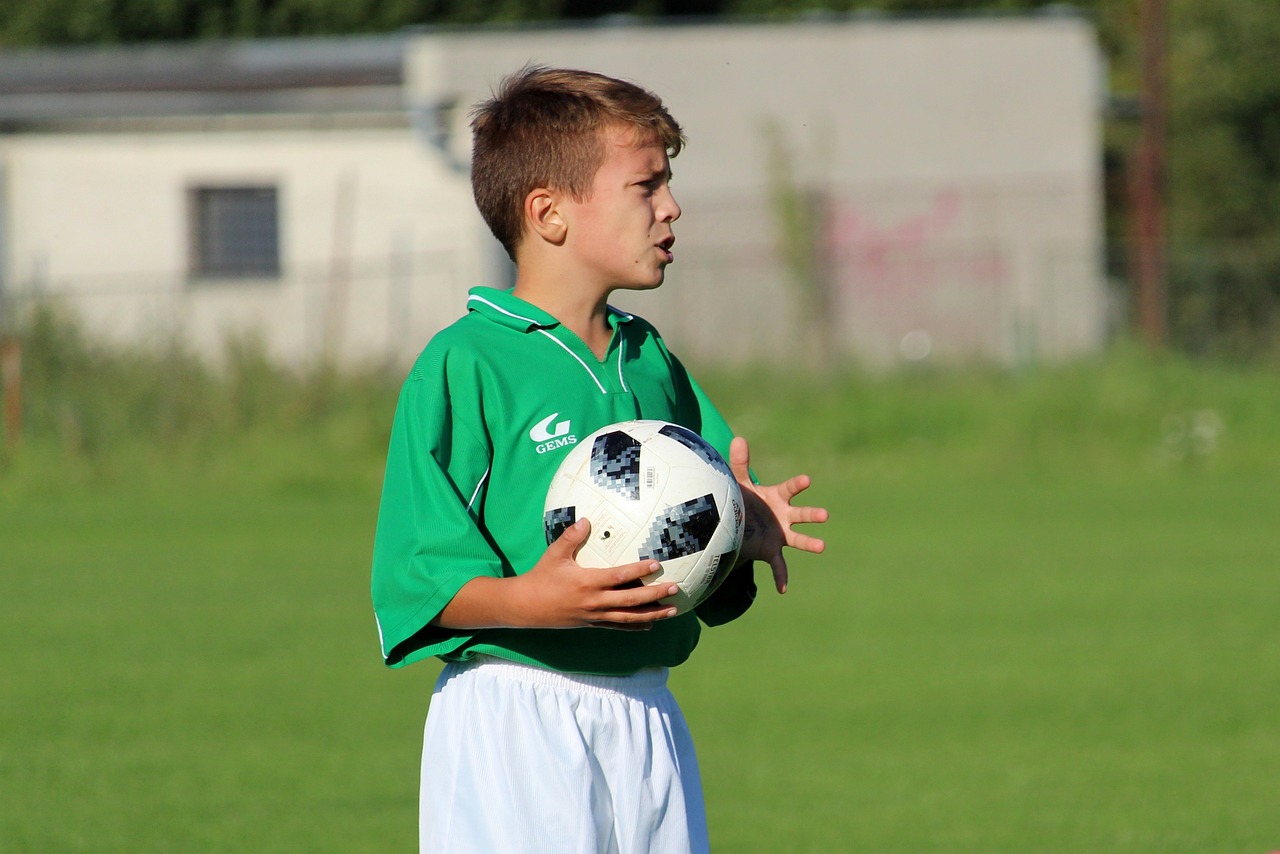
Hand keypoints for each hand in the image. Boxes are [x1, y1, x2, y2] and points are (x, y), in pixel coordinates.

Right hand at [435, 519, 680, 630]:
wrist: (526, 607)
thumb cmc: (541, 577)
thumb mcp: (554, 554)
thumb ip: (571, 537)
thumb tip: (587, 519)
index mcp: (587, 583)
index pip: (619, 577)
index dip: (639, 570)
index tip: (657, 564)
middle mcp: (595, 602)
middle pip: (631, 601)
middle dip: (655, 595)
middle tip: (675, 588)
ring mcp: (595, 616)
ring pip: (629, 618)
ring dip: (653, 614)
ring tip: (673, 610)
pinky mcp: (593, 624)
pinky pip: (619, 626)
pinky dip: (636, 625)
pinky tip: (651, 624)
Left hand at [729, 436, 827, 593]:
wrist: (736, 524)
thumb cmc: (743, 499)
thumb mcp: (739, 482)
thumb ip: (740, 463)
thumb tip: (738, 439)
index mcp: (777, 497)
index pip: (790, 489)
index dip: (797, 484)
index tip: (806, 480)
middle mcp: (784, 516)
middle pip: (801, 514)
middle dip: (812, 514)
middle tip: (824, 514)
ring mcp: (780, 535)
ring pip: (798, 539)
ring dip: (810, 542)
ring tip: (822, 546)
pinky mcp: (771, 551)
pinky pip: (779, 565)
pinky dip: (781, 577)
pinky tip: (782, 589)